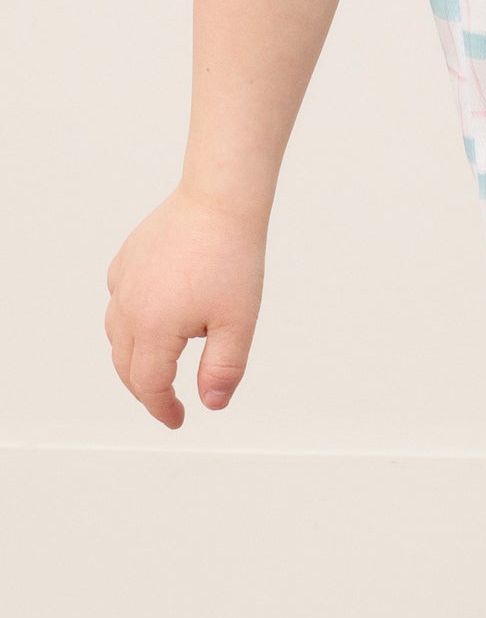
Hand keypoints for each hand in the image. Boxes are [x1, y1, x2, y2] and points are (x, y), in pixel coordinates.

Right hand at [104, 186, 265, 428]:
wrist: (220, 199)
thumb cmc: (231, 255)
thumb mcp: (238, 321)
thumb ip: (223, 368)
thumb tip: (211, 403)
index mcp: (152, 328)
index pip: (148, 385)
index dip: (163, 408)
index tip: (178, 419)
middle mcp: (128, 307)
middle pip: (126, 365)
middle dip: (145, 389)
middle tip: (169, 400)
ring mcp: (124, 280)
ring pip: (116, 333)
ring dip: (133, 357)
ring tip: (159, 365)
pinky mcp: (127, 258)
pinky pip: (119, 299)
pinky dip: (128, 318)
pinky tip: (151, 316)